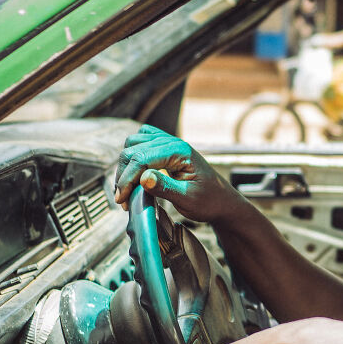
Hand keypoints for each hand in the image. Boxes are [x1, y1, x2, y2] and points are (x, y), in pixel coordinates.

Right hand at [115, 124, 240, 222]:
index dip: (127, 179)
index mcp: (179, 151)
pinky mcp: (164, 148)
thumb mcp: (188, 199)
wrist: (220, 200)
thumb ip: (166, 188)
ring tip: (127, 190)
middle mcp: (172, 142)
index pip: (142, 158)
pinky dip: (132, 157)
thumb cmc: (208, 201)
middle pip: (133, 149)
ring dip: (125, 166)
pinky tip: (134, 175)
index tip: (122, 199)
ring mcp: (167, 142)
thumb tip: (143, 178)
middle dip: (124, 175)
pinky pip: (140, 143)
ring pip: (133, 144)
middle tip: (123, 200)